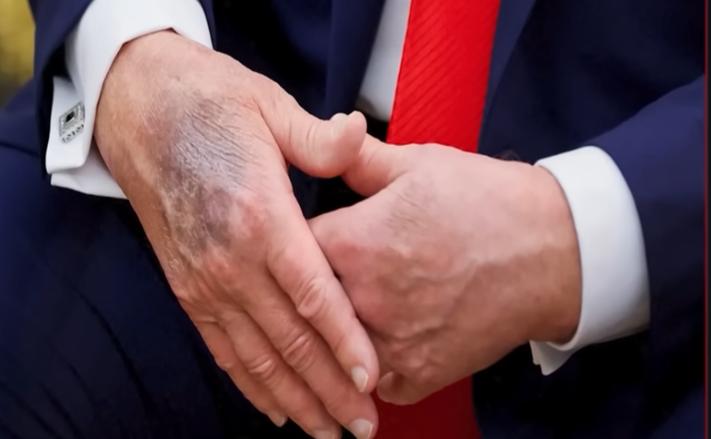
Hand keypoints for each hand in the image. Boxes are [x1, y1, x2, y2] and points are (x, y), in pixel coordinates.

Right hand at [95, 31, 377, 438]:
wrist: (138, 108)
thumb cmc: (210, 104)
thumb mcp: (268, 106)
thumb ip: (318, 139)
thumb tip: (361, 134)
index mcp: (257, 214)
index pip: (311, 294)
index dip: (344, 340)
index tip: (373, 377)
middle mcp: (228, 259)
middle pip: (288, 339)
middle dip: (329, 386)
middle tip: (364, 424)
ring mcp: (203, 279)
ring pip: (255, 356)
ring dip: (294, 398)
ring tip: (329, 430)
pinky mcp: (187, 287)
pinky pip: (221, 347)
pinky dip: (250, 384)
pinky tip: (275, 410)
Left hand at [310, 136, 581, 404]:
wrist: (554, 250)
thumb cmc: (486, 201)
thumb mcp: (418, 164)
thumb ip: (358, 159)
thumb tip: (327, 137)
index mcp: (353, 244)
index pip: (288, 249)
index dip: (289, 243)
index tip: (299, 241)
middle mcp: (362, 300)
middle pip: (306, 303)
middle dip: (307, 290)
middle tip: (320, 280)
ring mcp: (390, 345)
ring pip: (334, 348)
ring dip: (334, 334)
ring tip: (349, 314)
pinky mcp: (419, 375)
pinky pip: (373, 383)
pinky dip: (372, 368)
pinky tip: (379, 346)